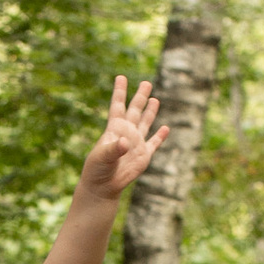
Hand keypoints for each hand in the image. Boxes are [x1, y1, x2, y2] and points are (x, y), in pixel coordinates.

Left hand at [79, 73, 162, 200]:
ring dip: (150, 112)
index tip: (120, 77)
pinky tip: (166, 128)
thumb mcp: (102, 157)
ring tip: (155, 99)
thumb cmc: (97, 170)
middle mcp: (126, 133)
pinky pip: (154, 143)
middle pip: (135, 111)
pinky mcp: (144, 156)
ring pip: (145, 123)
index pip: (117, 106)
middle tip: (146, 82)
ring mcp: (136, 144)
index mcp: (114, 129)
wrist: (102, 186)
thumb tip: (126, 142)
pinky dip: (160, 136)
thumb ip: (113, 149)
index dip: (119, 92)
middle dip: (140, 97)